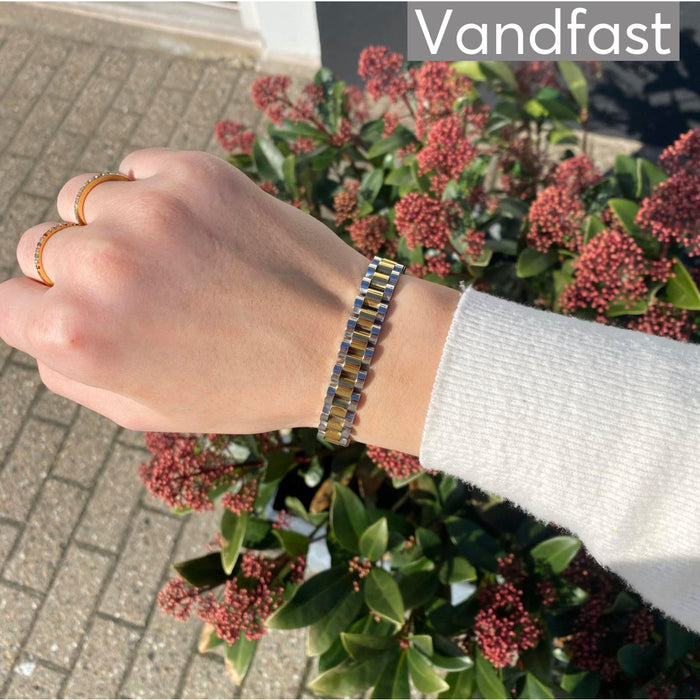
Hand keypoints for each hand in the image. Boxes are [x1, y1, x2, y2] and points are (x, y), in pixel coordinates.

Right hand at [0, 148, 458, 453]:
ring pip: (85, 199)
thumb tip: (35, 320)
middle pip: (42, 245)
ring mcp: (148, 210)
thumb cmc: (246, 387)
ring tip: (175, 257)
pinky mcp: (194, 172)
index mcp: (78, 335)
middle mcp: (101, 266)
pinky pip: (135, 167)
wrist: (341, 342)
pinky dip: (152, 192)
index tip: (82, 313)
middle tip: (144, 291)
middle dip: (80, 270)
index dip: (44, 311)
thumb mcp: (143, 410)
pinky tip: (196, 227)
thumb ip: (68, 369)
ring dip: (115, 226)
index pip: (7, 303)